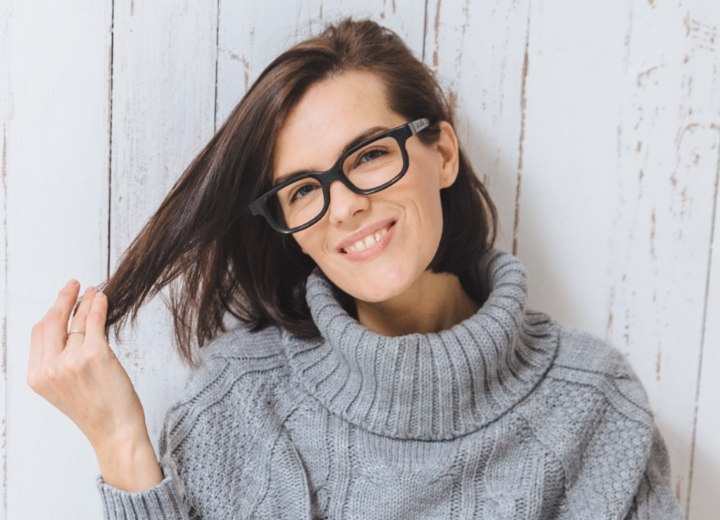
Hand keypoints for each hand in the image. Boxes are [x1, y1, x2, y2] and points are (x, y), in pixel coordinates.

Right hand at [26, 279, 148, 453]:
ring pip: (76, 321)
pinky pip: (94, 322)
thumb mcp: (65, 388)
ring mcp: (71, 361)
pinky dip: (98, 307)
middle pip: (52, 321)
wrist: (115, 432)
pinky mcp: (95, 355)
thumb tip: (70, 326)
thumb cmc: (97, 410)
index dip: (51, 313)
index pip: (39, 333)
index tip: (61, 300)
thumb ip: (60, 361)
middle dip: (63, 298)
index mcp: (37, 377)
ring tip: (94, 291)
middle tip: (74, 284)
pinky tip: (102, 298)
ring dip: (86, 301)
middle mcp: (50, 368)